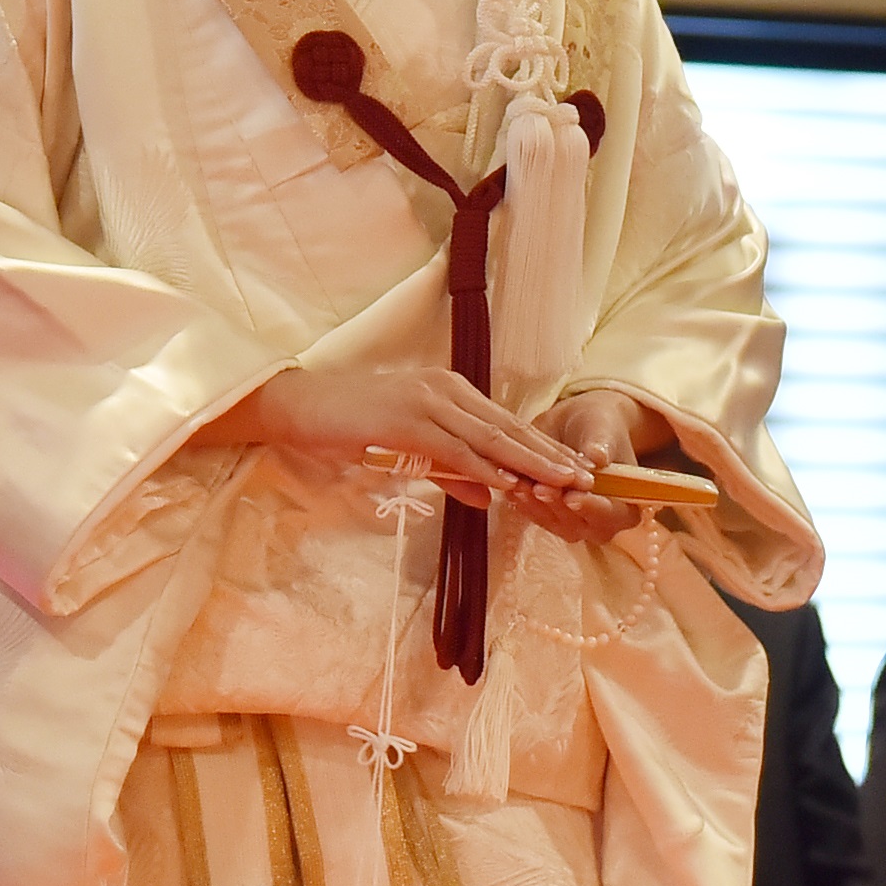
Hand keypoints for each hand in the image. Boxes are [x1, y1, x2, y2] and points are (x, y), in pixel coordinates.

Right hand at [207, 364, 590, 501]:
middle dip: (550, 456)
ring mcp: (428, 401)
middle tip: (588, 480)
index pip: (506, 424)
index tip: (576, 471)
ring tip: (564, 483)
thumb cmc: (345, 429)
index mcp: (449, 392)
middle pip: (509, 427)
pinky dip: (485, 467)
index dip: (543, 449)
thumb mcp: (407, 454)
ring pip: (491, 437)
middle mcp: (446, 389)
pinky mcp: (407, 420)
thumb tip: (491, 496)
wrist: (297, 408)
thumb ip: (450, 471)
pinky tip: (509, 484)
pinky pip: (456, 448)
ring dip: (530, 463)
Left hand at [528, 388, 660, 542]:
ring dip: (534, 505)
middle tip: (539, 488)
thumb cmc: (599, 428)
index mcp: (626, 506)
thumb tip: (597, 456)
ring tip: (519, 483)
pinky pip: (534, 515)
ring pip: (553, 521)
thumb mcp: (603, 430)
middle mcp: (600, 522)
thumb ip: (601, 445)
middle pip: (579, 523)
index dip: (593, 508)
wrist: (578, 427)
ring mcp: (573, 523)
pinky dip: (522, 501)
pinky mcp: (549, 516)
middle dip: (557, 506)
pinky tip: (509, 484)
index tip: (573, 496)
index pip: (613, 515)